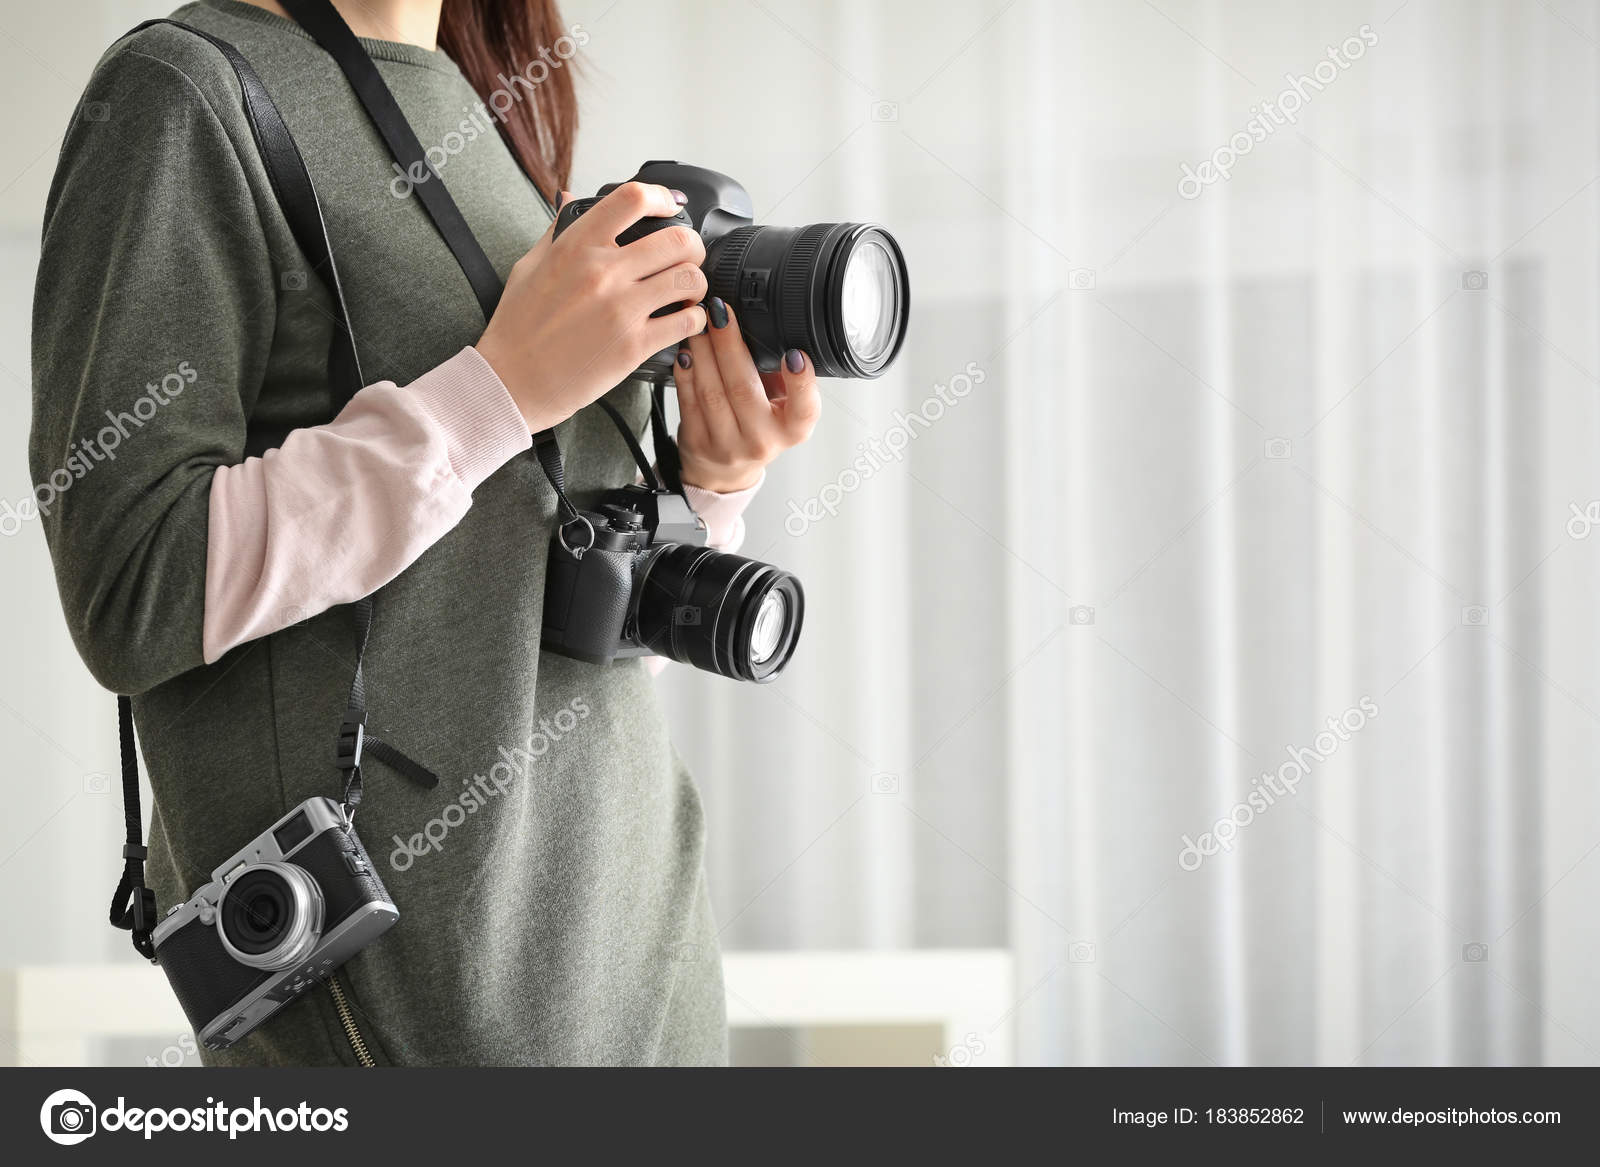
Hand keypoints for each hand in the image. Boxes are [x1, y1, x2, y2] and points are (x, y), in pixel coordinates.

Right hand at [475, 182, 709, 431]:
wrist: (513, 382)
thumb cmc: (518, 328)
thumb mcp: (530, 266)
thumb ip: (558, 230)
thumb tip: (569, 198)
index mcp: (576, 246)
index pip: (632, 199)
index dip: (662, 196)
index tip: (670, 205)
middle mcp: (602, 272)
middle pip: (677, 239)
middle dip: (692, 244)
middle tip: (688, 256)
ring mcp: (621, 309)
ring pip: (689, 279)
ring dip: (696, 282)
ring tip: (687, 291)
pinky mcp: (634, 346)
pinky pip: (687, 322)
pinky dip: (695, 318)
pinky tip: (685, 320)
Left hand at [672, 297, 821, 492]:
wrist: (725, 471)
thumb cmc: (757, 428)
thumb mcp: (780, 407)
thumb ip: (780, 376)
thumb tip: (768, 327)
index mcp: (790, 430)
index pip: (804, 411)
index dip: (801, 383)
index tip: (795, 355)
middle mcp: (760, 441)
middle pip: (743, 389)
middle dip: (730, 345)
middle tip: (721, 312)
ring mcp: (726, 445)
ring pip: (711, 392)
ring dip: (703, 351)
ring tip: (699, 323)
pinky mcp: (696, 442)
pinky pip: (688, 400)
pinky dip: (686, 370)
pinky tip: (686, 350)